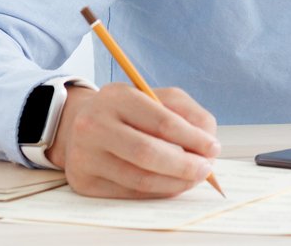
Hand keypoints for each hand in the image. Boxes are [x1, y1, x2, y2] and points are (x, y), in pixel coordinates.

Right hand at [47, 83, 219, 198]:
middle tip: (206, 169)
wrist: (78, 125)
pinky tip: (170, 185)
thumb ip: (185, 112)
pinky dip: (156, 191)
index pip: (161, 121)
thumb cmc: (125, 111)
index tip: (213, 148)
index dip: (192, 138)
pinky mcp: (83, 182)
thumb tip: (208, 142)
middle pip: (148, 153)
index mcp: (117, 97)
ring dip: (174, 183)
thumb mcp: (153, 97)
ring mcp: (85, 156)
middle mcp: (94, 125)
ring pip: (139, 179)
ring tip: (192, 178)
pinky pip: (128, 193)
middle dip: (185, 165)